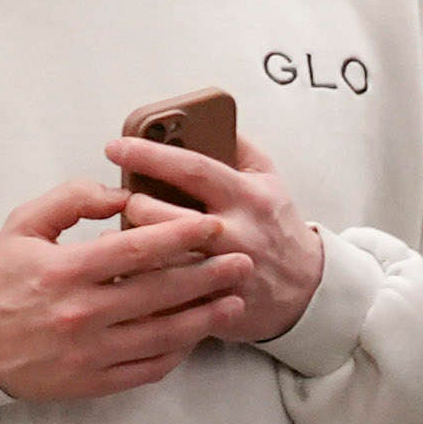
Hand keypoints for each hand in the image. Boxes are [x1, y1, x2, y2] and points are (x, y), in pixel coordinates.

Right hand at [0, 171, 268, 402]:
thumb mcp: (19, 228)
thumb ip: (69, 201)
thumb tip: (120, 192)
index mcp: (62, 271)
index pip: (136, 250)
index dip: (180, 235)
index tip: (211, 225)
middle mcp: (80, 313)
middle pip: (161, 291)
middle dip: (209, 274)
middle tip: (242, 261)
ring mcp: (90, 351)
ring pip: (165, 334)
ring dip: (205, 316)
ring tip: (234, 300)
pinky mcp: (94, 380)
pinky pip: (150, 367)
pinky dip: (179, 352)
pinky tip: (196, 335)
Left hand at [104, 132, 326, 347]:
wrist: (307, 287)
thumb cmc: (275, 225)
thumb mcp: (268, 181)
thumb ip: (238, 148)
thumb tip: (203, 118)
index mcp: (246, 198)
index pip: (193, 170)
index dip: (150, 155)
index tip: (116, 147)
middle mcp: (236, 234)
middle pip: (165, 217)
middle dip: (134, 206)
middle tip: (124, 201)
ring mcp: (223, 272)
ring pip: (158, 259)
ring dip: (131, 247)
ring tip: (121, 237)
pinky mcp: (213, 305)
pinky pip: (162, 293)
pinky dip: (139, 282)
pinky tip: (128, 274)